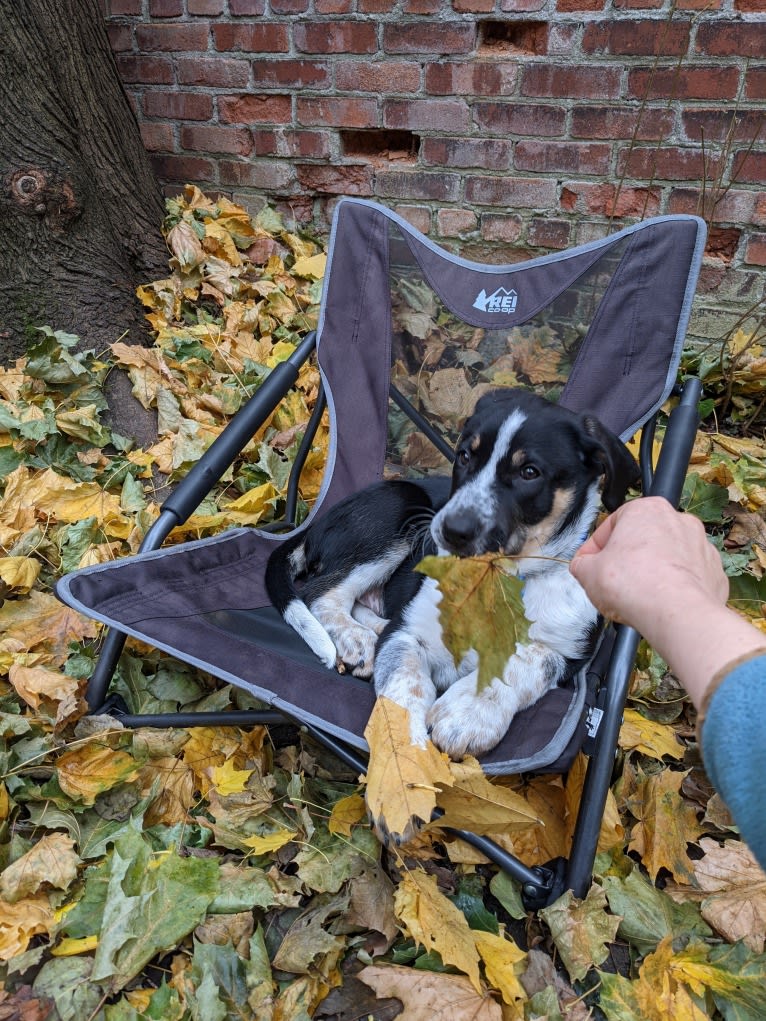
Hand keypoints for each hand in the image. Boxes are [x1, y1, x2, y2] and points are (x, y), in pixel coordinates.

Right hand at [569, 497, 727, 631]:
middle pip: (642, 539)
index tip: (587, 564)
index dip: (594, 548)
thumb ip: (582, 564)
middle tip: (610, 581)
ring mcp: (700, 545)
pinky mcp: (714, 571)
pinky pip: (687, 577)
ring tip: (635, 596)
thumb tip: (583, 566)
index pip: (611, 524)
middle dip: (625, 559)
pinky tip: (658, 603)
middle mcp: (677, 520)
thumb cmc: (634, 585)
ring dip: (650, 572)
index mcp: (646, 510)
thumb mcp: (587, 572)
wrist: (677, 613)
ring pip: (667, 557)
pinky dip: (673, 588)